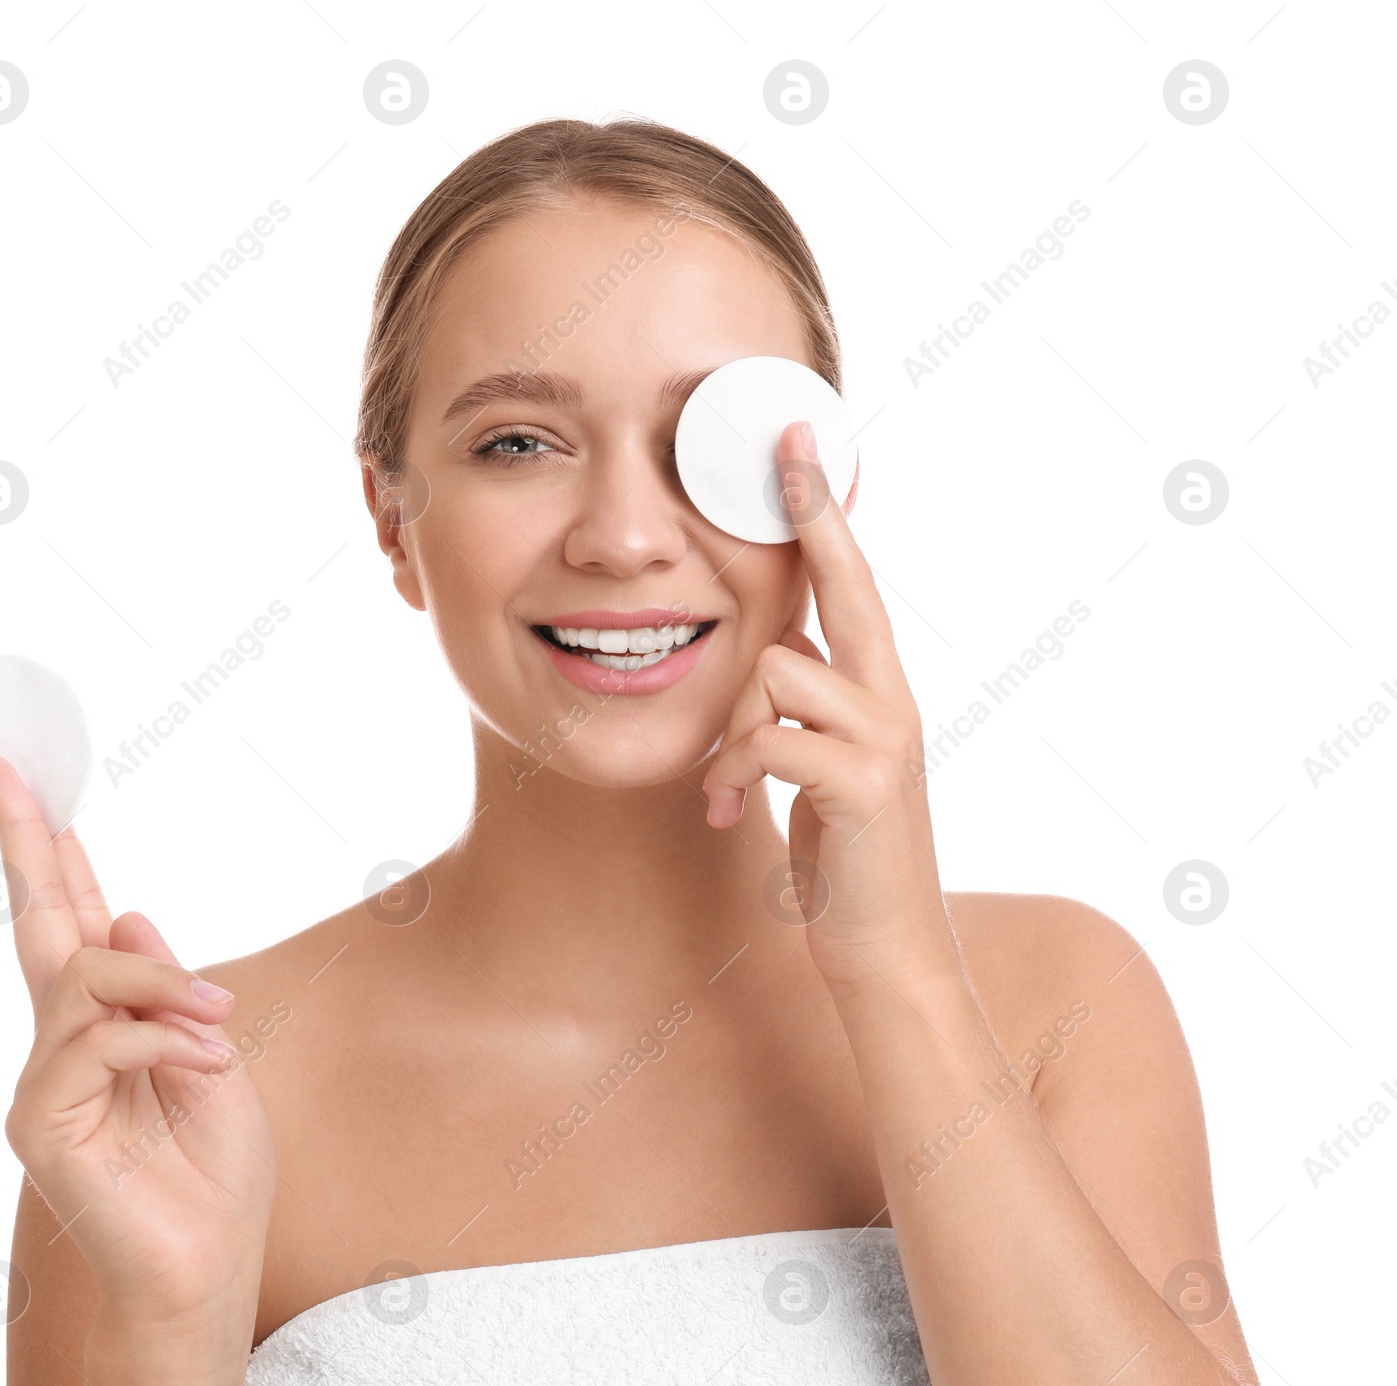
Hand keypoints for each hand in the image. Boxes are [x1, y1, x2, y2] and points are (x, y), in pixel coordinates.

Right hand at [0, 755, 276, 1320]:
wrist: (212, 1262)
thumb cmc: (215, 1167)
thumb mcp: (212, 1053)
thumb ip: (168, 989)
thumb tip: (124, 915)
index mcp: (109, 1022)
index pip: (72, 923)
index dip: (55, 855)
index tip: (29, 786)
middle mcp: (64, 1043)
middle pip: (39, 925)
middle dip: (27, 842)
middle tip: (4, 771)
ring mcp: (46, 1083)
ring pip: (86, 979)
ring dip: (165, 987)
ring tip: (218, 1021)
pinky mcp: (41, 1122)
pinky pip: (98, 1042)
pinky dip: (161, 1039)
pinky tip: (203, 1058)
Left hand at [701, 422, 950, 989]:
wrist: (886, 951)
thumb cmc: (847, 856)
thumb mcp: (824, 765)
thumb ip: (809, 705)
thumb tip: (777, 651)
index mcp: (879, 689)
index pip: (850, 582)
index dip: (824, 513)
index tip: (802, 442)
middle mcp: (892, 698)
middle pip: (845, 585)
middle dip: (812, 514)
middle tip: (786, 445)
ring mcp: (885, 738)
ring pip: (774, 670)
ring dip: (733, 730)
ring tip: (731, 786)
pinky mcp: (863, 783)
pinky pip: (769, 739)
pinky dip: (736, 774)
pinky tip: (732, 813)